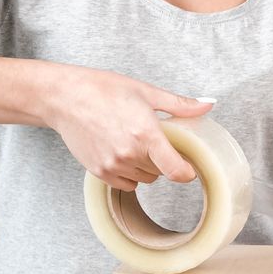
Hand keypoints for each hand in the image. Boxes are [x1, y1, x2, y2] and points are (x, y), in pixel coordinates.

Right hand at [41, 65, 216, 190]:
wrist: (64, 98)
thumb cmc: (103, 90)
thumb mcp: (146, 91)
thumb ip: (179, 105)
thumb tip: (208, 105)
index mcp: (145, 134)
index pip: (175, 170)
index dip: (187, 172)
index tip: (189, 168)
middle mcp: (129, 154)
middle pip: (160, 172)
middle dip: (163, 159)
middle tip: (153, 139)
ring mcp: (112, 165)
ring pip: (144, 179)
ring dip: (146, 166)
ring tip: (134, 142)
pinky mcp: (98, 172)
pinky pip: (125, 184)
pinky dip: (129, 173)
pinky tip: (122, 152)